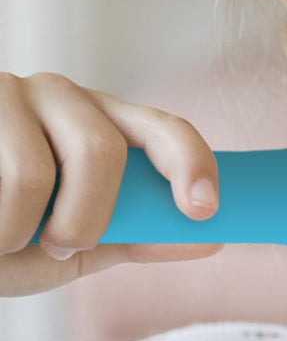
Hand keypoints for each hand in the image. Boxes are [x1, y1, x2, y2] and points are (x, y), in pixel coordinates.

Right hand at [0, 72, 222, 296]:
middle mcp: (61, 96)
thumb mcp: (74, 242)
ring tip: (1, 237)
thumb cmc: (4, 234)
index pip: (165, 128)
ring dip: (17, 229)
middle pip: (101, 149)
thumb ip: (136, 235)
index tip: (204, 210)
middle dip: (85, 219)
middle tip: (59, 246)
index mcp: (103, 122)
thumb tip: (212, 240)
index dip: (191, 164)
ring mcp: (7, 94)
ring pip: (33, 171)